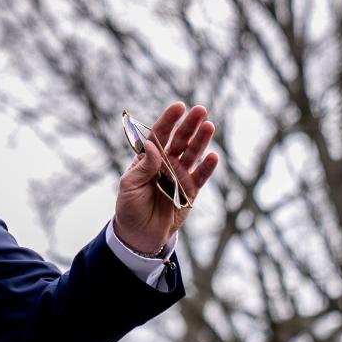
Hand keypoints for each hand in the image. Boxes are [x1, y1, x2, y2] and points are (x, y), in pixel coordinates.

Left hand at [112, 102, 217, 253]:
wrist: (139, 235)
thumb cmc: (129, 207)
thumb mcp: (130, 185)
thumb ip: (143, 166)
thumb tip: (153, 145)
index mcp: (148, 158)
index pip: (159, 135)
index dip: (168, 120)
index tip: (178, 107)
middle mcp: (165, 163)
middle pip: (179, 140)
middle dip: (190, 125)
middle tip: (200, 111)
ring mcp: (179, 176)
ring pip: (192, 154)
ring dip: (201, 141)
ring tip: (209, 126)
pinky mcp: (190, 191)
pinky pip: (201, 177)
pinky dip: (207, 167)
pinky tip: (213, 156)